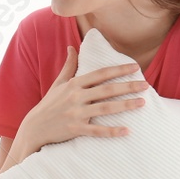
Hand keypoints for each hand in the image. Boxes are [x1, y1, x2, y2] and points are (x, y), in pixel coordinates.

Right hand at [17, 47, 147, 150]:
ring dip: (125, 105)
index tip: (135, 67)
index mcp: (73, 84)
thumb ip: (68, 66)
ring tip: (142, 103)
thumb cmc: (49, 104)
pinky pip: (97, 131)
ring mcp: (76, 113)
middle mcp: (75, 97)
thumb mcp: (57, 83)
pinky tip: (127, 131)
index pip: (100, 74)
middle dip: (127, 86)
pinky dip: (112, 131)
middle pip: (106, 90)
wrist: (34, 128)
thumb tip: (72, 47)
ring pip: (105, 108)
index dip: (118, 69)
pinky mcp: (75, 129)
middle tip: (146, 85)